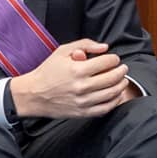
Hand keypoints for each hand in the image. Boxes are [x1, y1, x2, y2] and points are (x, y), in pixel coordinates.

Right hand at [11, 39, 135, 119]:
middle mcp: (82, 86)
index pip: (107, 62)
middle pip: (113, 78)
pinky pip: (105, 108)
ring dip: (121, 85)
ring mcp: (83, 101)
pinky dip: (114, 101)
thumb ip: (85, 45)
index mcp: (77, 70)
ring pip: (112, 93)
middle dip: (122, 71)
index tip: (114, 58)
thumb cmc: (48, 72)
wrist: (33, 94)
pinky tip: (116, 94)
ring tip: (123, 80)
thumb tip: (105, 47)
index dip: (114, 58)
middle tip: (123, 68)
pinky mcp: (82, 112)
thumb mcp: (62, 51)